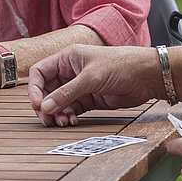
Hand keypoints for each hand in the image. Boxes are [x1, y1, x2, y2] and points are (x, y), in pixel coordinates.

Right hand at [28, 45, 159, 126]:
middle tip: (48, 119)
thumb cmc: (122, 65)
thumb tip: (45, 106)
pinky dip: (68, 117)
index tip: (37, 104)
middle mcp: (71, 71)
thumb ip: (67, 93)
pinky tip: (72, 121)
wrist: (147, 76)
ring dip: (57, 113)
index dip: (34, 88)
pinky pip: (71, 109)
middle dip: (45, 105)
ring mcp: (79, 86)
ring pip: (58, 102)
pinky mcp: (89, 99)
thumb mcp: (91, 77)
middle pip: (46, 90)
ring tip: (63, 122)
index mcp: (67, 58)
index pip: (40, 72)